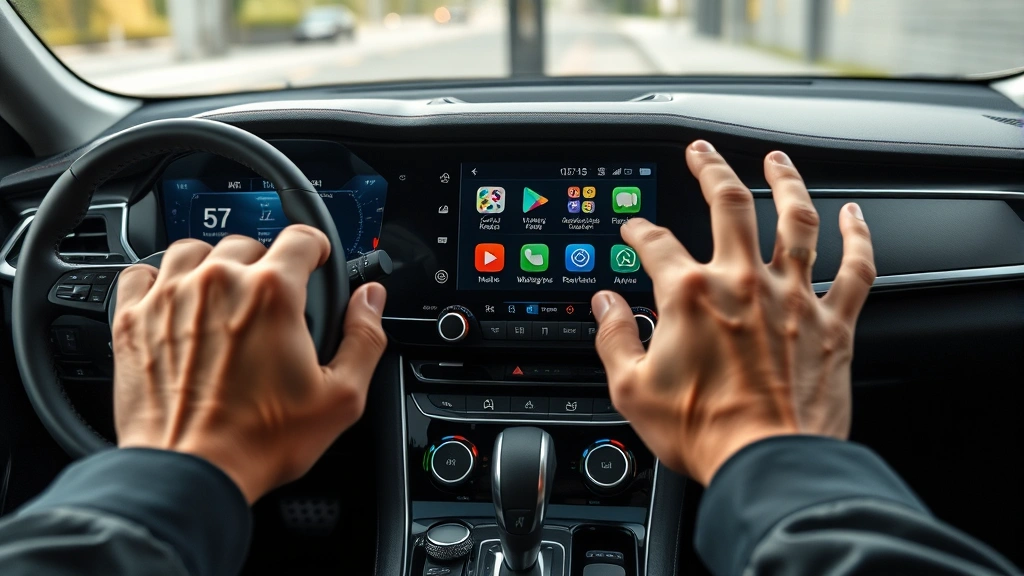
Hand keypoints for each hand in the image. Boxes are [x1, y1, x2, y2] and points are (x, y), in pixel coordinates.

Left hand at [111, 225, 387, 502]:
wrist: (190, 472)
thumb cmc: (260, 440)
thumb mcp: (341, 397)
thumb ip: (364, 337)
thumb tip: (371, 299)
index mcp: (273, 293)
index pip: (301, 237)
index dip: (315, 251)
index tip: (314, 264)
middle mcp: (219, 282)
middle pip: (248, 244)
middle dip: (265, 268)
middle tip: (271, 306)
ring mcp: (170, 297)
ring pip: (194, 251)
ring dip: (213, 267)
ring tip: (223, 299)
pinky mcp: (133, 319)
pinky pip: (141, 273)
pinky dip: (160, 281)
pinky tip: (174, 304)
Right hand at [592, 141, 874, 485]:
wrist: (769, 463)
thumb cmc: (704, 432)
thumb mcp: (632, 389)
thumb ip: (615, 338)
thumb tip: (604, 306)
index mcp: (690, 295)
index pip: (656, 244)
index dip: (638, 231)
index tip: (634, 230)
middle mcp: (743, 282)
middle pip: (728, 204)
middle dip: (711, 168)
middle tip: (702, 151)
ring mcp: (793, 297)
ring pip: (794, 219)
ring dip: (785, 181)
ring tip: (776, 159)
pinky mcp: (832, 322)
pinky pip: (854, 268)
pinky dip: (858, 237)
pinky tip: (856, 216)